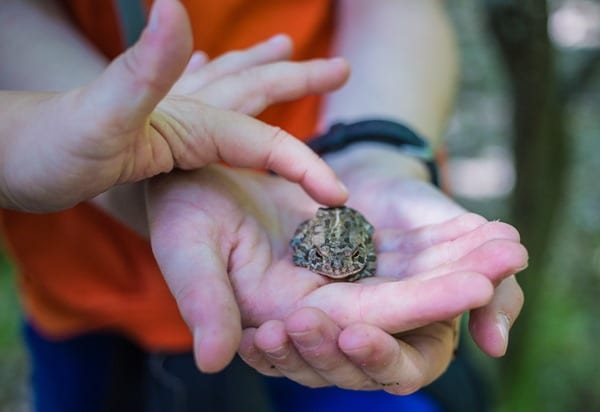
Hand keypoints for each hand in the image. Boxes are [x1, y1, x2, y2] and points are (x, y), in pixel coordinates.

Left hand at [0, 0, 348, 211]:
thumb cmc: (52, 149)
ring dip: (262, 72)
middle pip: (255, 90)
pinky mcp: (150, 124)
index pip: (263, 139)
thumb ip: (145, 68)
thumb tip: (176, 4)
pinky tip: (208, 69)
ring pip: (228, 88)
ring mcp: (168, 113)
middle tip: (341, 69)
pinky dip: (216, 83)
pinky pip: (198, 101)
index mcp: (190, 119)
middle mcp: (185, 108)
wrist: (10, 154)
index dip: (304, 165)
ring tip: (283, 53)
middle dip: (301, 81)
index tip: (338, 193)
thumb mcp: (101, 115)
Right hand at [146, 165, 524, 385]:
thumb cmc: (180, 202)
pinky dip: (438, 240)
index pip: (359, 322)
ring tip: (510, 243)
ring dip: (457, 262)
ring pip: (404, 279)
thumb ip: (203, 301)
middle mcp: (314, 305)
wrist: (194, 167)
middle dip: (454, 285)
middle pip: (396, 306)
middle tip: (510, 260)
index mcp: (279, 314)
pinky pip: (397, 250)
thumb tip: (214, 361)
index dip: (417, 304)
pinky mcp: (343, 248)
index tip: (475, 287)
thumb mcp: (187, 245)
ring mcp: (332, 276)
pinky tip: (479, 225)